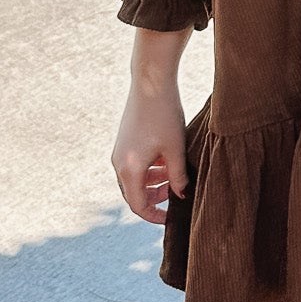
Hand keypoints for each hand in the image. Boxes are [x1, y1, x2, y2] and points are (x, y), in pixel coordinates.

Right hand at [111, 81, 188, 225]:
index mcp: (130, 169)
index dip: (155, 215)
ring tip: (174, 177)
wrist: (150, 83)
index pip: (138, 205)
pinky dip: (148, 170)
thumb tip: (182, 196)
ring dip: (153, 183)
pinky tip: (166, 162)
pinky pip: (133, 166)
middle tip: (177, 194)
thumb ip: (178, 176)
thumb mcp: (175, 149)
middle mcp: (118, 163)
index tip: (170, 218)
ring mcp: (119, 152)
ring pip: (134, 180)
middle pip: (134, 194)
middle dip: (155, 198)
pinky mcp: (123, 142)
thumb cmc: (165, 115)